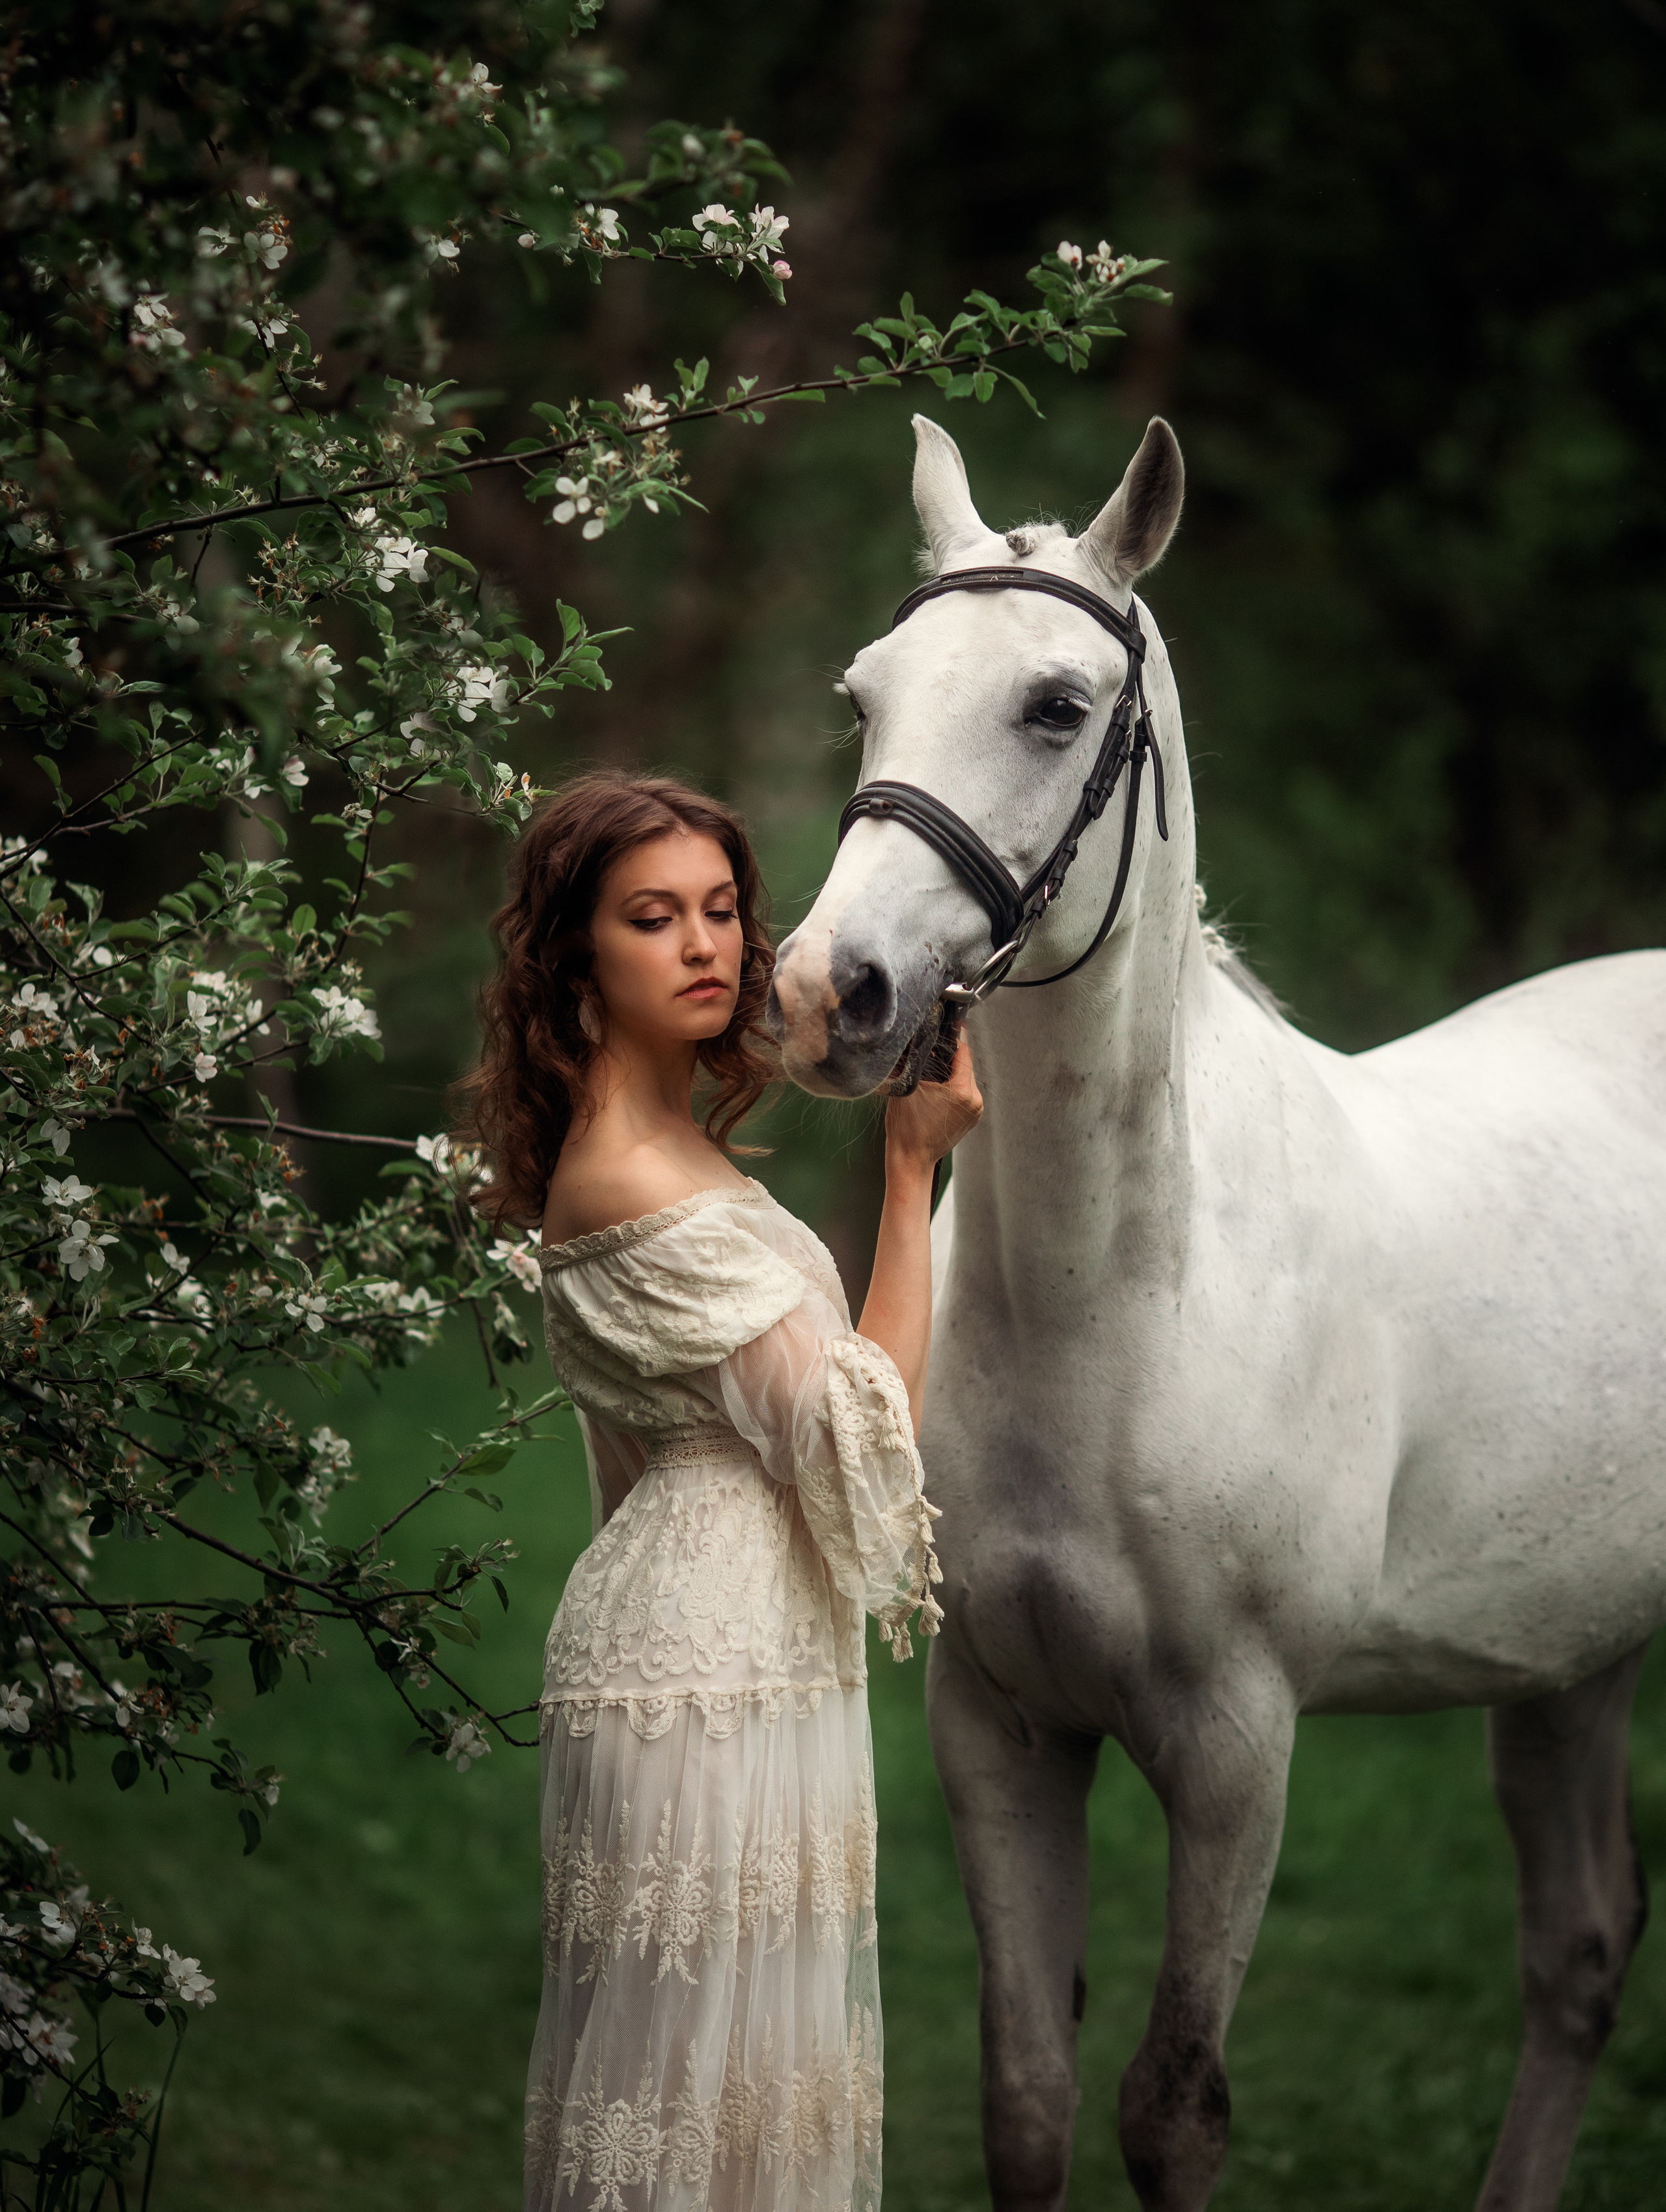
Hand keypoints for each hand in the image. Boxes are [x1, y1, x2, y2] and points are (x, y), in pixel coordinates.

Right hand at [883, 1030, 982, 1170]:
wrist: (911, 1159)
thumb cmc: (906, 1127)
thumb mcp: (909, 1087)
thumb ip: (917, 1062)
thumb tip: (920, 1042)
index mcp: (962, 1092)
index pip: (964, 1054)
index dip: (955, 1039)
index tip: (951, 1026)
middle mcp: (975, 1101)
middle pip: (967, 1066)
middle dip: (951, 1057)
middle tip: (935, 1048)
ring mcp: (976, 1112)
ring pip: (966, 1080)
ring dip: (953, 1072)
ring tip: (935, 1068)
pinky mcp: (972, 1119)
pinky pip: (966, 1094)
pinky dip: (955, 1087)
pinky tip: (939, 1087)